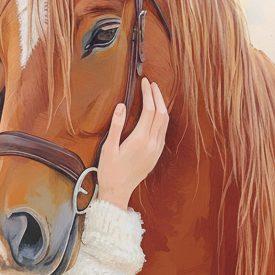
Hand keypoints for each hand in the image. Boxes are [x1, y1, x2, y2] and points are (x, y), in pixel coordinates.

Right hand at [96, 79, 168, 209]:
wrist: (118, 192)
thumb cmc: (110, 171)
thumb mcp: (108, 148)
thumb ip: (116, 125)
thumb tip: (122, 106)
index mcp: (140, 139)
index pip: (149, 110)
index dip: (148, 93)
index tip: (144, 82)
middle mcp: (152, 143)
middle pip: (161, 113)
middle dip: (158, 96)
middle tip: (151, 84)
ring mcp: (156, 149)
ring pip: (165, 122)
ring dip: (162, 106)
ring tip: (155, 95)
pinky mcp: (157, 154)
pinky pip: (163, 131)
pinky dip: (162, 118)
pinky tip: (156, 114)